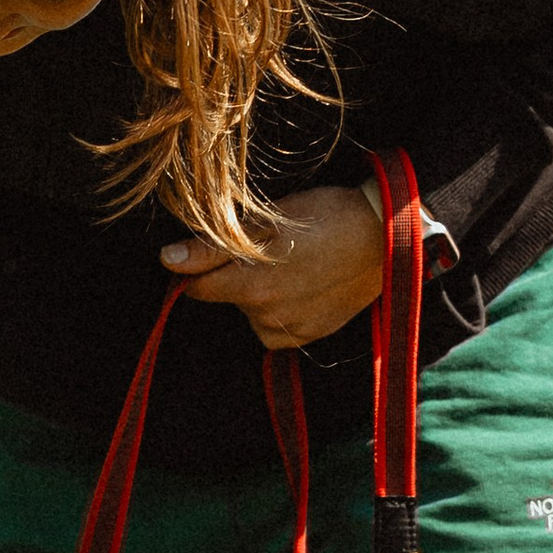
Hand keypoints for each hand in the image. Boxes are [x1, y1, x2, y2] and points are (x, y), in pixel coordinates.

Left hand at [161, 184, 383, 350]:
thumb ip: (211, 248)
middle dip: (235, 276)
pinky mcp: (314, 334)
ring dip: (260, 293)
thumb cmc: (325, 218)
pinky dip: (283, 309)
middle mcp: (266, 317)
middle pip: (227, 298)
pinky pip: (280, 327)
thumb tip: (167, 260)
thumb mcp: (264, 223)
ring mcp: (292, 329)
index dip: (198, 268)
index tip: (212, 251)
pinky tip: (302, 284)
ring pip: (254, 313)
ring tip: (291, 263)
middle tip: (267, 247)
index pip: (196, 288)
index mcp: (249, 287)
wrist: (385, 235)